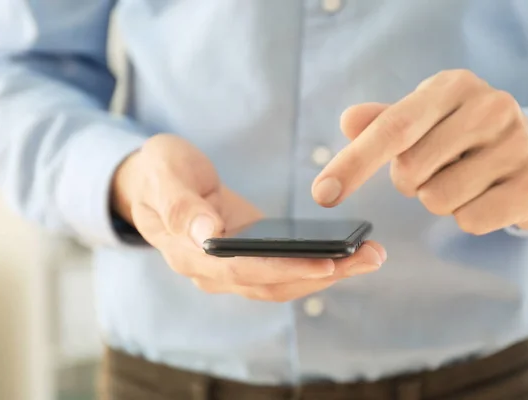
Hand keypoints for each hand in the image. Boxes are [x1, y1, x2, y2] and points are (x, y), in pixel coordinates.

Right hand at [112, 134, 385, 301]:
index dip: (283, 269)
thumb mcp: (163, 176)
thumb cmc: (158, 172)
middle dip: (322, 273)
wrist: (156, 179)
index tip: (326, 262)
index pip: (240, 270)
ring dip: (328, 272)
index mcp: (188, 253)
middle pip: (271, 283)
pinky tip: (347, 252)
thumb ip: (179, 206)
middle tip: (371, 257)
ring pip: (282, 281)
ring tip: (371, 255)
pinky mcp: (249, 254)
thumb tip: (207, 233)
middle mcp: (211, 270)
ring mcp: (231, 267)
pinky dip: (315, 262)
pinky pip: (284, 267)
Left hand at [312, 70, 527, 233]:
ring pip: (438, 199)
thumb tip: (348, 121)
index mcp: (452, 86)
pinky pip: (470, 221)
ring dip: (439, 199)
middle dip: (409, 181)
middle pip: (410, 171)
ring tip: (464, 179)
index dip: (353, 163)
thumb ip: (383, 122)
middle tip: (436, 167)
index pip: (392, 128)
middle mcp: (489, 107)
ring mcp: (518, 144)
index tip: (322, 193)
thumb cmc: (462, 136)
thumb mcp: (422, 119)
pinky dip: (467, 217)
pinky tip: (486, 195)